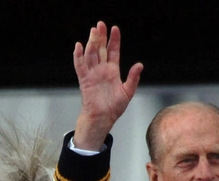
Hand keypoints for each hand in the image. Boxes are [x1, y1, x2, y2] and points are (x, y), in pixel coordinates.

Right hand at [73, 21, 143, 149]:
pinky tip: (78, 46)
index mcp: (112, 71)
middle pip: (101, 49)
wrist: (102, 119)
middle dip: (100, 37)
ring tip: (93, 32)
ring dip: (91, 43)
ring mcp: (92, 74)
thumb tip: (139, 65)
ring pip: (91, 55)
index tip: (115, 29)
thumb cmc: (114, 108)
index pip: (113, 51)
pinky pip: (80, 66)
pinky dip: (78, 56)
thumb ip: (133, 78)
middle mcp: (102, 70)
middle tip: (100, 24)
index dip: (114, 40)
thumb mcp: (127, 92)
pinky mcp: (84, 80)